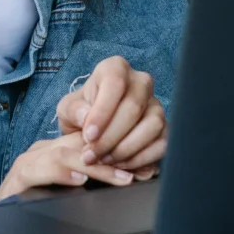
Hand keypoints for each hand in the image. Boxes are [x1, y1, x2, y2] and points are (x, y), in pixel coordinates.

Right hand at [0, 131, 141, 203]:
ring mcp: (32, 161)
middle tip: (140, 171)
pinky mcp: (18, 177)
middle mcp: (47, 150)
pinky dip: (60, 172)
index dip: (122, 151)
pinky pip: (40, 168)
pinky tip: (78, 180)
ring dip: (95, 166)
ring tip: (119, 177)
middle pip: (85, 144)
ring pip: (66, 152)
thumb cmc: (36, 206)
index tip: (146, 167)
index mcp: (61, 151)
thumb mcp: (72, 192)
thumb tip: (133, 179)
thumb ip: (95, 183)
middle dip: (115, 156)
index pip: (95, 142)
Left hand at [55, 56, 164, 178]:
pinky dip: (141, 158)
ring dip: (126, 148)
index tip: (89, 136)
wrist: (96, 129)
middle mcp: (141, 82)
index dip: (103, 111)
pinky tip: (121, 165)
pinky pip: (163, 143)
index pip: (115, 83)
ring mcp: (156, 105)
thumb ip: (73, 110)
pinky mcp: (166, 128)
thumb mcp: (67, 109)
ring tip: (105, 160)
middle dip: (111, 136)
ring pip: (152, 125)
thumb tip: (85, 117)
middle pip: (134, 106)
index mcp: (115, 68)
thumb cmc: (82, 113)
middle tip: (92, 155)